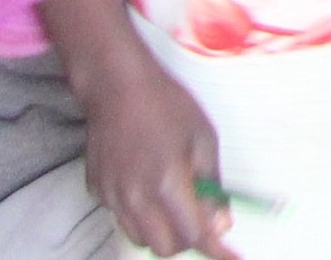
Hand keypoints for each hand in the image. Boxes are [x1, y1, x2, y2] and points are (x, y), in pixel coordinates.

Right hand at [73, 28, 241, 259]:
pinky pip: (124, 218)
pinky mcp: (96, 192)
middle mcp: (136, 197)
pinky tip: (148, 181)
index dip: (217, 251)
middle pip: (165, 246)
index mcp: (167, 182)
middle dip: (188, 240)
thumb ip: (212, 185)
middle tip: (203, 218)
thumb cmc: (168, 106)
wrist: (117, 87)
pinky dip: (142, 213)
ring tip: (175, 197)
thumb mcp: (204, 139)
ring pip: (140, 238)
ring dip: (163, 230)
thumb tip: (221, 224)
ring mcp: (111, 197)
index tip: (234, 259)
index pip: (195, 234)